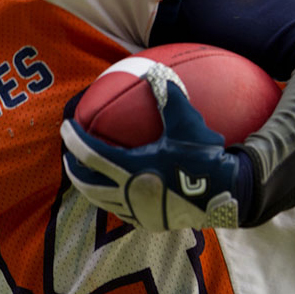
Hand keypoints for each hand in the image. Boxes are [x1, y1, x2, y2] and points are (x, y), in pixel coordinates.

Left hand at [61, 77, 244, 230]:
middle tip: (68, 153)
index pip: (91, 154)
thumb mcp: (187, 123)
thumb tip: (156, 70)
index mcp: (133, 169)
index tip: (65, 126)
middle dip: (73, 166)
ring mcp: (137, 212)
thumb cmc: (205, 158)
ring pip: (101, 200)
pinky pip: (119, 211)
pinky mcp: (148, 223)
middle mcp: (130, 193)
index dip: (74, 140)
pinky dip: (109, 199)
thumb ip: (169, 97)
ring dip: (88, 184)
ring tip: (84, 172)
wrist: (229, 196)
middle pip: (87, 182)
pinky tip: (113, 190)